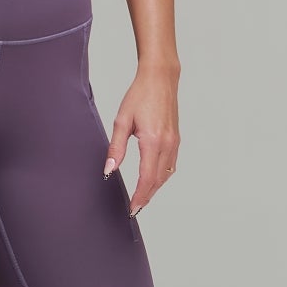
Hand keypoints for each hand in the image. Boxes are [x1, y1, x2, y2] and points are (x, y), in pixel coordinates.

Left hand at [103, 65, 179, 218]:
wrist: (160, 78)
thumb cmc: (139, 95)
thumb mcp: (122, 121)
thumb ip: (116, 149)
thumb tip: (109, 170)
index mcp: (153, 141)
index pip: (147, 178)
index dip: (139, 196)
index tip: (132, 208)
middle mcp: (167, 144)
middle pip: (158, 180)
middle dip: (146, 196)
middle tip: (135, 208)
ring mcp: (174, 142)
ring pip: (167, 174)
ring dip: (155, 187)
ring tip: (142, 197)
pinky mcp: (176, 138)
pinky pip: (171, 164)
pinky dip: (162, 176)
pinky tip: (154, 179)